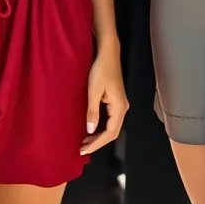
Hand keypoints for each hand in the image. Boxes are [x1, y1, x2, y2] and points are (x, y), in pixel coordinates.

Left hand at [80, 41, 127, 155]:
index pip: (110, 133)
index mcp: (119, 108)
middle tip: (82, 148)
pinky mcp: (115, 100)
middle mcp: (123, 108)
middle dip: (98, 142)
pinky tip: (91, 128)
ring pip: (111, 126)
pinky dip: (101, 127)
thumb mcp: (94, 92)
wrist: (108, 54)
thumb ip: (92, 112)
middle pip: (113, 132)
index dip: (97, 143)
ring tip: (84, 141)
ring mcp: (120, 104)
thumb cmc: (100, 71)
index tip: (82, 149)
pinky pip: (110, 119)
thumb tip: (90, 131)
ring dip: (99, 135)